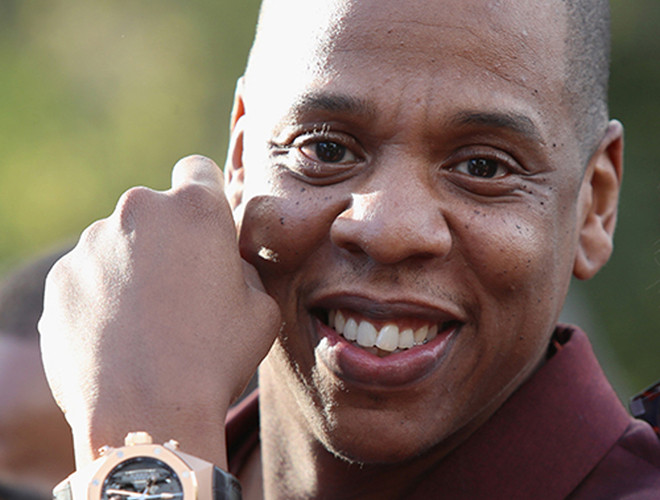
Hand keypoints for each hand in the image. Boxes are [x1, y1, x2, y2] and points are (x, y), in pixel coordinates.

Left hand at [39, 156, 280, 468]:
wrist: (147, 414)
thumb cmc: (215, 358)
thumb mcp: (261, 308)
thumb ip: (242, 268)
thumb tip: (224, 263)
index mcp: (195, 209)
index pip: (199, 170)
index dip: (206, 194)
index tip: (205, 225)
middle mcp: (139, 212)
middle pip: (156, 210)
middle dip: (169, 237)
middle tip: (182, 287)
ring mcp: (91, 244)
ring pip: (119, 242)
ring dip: (133, 266)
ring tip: (148, 321)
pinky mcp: (59, 279)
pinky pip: (88, 275)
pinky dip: (102, 294)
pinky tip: (118, 336)